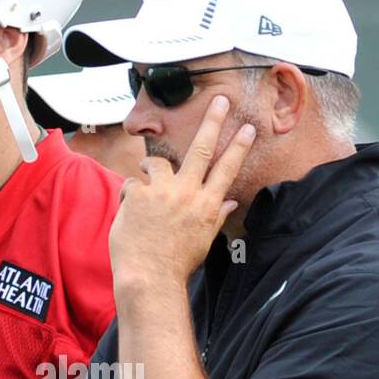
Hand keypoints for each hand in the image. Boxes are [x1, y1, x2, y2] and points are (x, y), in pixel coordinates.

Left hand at [109, 95, 254, 289]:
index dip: (238, 146)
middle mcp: (188, 194)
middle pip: (202, 149)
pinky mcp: (139, 195)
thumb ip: (216, 216)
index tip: (247, 127)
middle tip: (219, 99)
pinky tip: (130, 212)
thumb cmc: (177, 264)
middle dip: (213, 121)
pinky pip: (133, 184)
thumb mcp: (203, 241)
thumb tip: (230, 201)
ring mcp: (163, 192)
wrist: (150, 278)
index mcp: (207, 206)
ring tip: (147, 175)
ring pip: (157, 162)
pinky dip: (131, 195)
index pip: (227, 169)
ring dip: (151, 166)